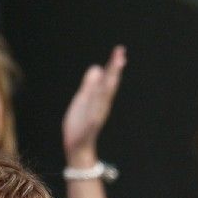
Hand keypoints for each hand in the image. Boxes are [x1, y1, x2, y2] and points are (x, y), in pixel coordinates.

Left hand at [62, 45, 125, 163]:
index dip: (113, 65)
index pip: (108, 79)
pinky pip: (94, 115)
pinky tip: (100, 98)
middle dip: (114, 71)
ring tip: (113, 72)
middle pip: (109, 86)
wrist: (77, 146)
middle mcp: (101, 105)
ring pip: (103, 98)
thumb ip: (90, 85)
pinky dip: (97, 107)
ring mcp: (96, 115)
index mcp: (99, 98)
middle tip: (120, 55)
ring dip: (109, 85)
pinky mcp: (89, 126)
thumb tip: (97, 67)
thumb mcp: (83, 99)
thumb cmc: (80, 123)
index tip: (119, 51)